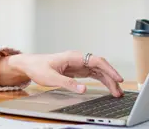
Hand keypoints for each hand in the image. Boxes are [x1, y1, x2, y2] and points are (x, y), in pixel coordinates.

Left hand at [0, 51, 123, 96]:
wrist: (29, 65)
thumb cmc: (38, 68)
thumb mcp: (51, 78)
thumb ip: (68, 83)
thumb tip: (83, 89)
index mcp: (73, 57)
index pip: (96, 60)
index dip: (109, 69)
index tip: (118, 78)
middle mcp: (78, 58)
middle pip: (100, 66)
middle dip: (111, 78)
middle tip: (119, 91)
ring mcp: (78, 64)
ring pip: (98, 71)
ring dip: (108, 80)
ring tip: (116, 92)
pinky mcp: (77, 70)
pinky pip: (93, 74)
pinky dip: (102, 80)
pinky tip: (108, 87)